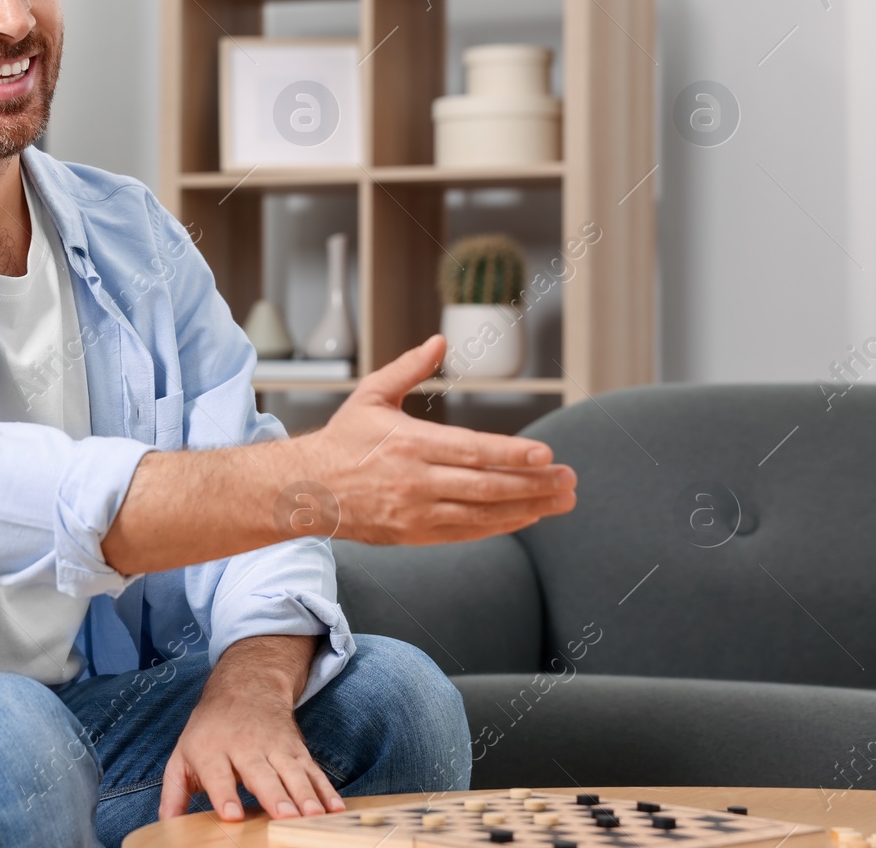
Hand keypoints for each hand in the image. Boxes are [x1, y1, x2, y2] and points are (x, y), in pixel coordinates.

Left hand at [158, 636, 341, 823]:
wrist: (246, 686)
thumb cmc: (209, 730)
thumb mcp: (183, 755)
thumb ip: (173, 793)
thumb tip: (165, 826)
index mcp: (212, 750)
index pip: (217, 773)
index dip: (224, 794)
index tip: (232, 815)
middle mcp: (245, 747)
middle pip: (261, 773)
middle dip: (274, 795)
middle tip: (283, 816)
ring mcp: (275, 747)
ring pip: (292, 772)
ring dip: (305, 795)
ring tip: (314, 817)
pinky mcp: (297, 749)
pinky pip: (314, 772)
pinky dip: (326, 790)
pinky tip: (336, 810)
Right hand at [304, 334, 576, 544]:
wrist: (307, 490)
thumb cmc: (341, 440)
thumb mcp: (370, 395)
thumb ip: (409, 369)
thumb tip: (438, 342)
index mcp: (409, 443)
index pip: (472, 450)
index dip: (512, 454)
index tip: (546, 454)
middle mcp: (416, 481)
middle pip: (486, 486)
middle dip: (534, 484)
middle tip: (569, 479)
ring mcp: (417, 512)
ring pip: (483, 514)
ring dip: (528, 508)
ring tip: (561, 501)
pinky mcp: (415, 533)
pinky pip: (467, 532)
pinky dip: (500, 526)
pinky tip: (526, 517)